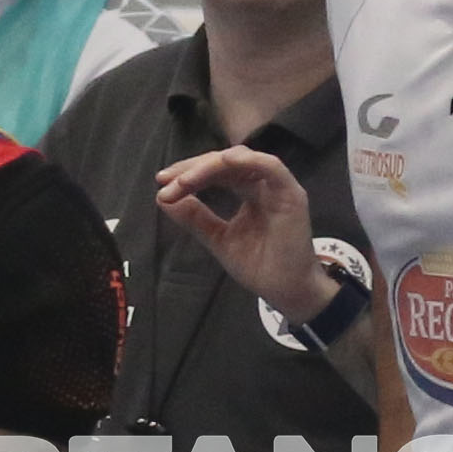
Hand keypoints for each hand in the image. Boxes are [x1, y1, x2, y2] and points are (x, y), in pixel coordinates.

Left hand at [154, 146, 321, 310]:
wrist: (286, 291)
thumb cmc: (259, 266)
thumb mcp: (218, 239)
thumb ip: (195, 218)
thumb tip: (162, 198)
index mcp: (248, 192)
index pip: (216, 172)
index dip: (188, 174)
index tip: (162, 183)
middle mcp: (263, 184)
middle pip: (224, 163)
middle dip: (192, 169)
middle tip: (166, 181)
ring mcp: (277, 186)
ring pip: (241, 160)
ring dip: (209, 167)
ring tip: (184, 181)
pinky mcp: (290, 193)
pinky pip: (270, 167)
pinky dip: (247, 161)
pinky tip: (223, 163)